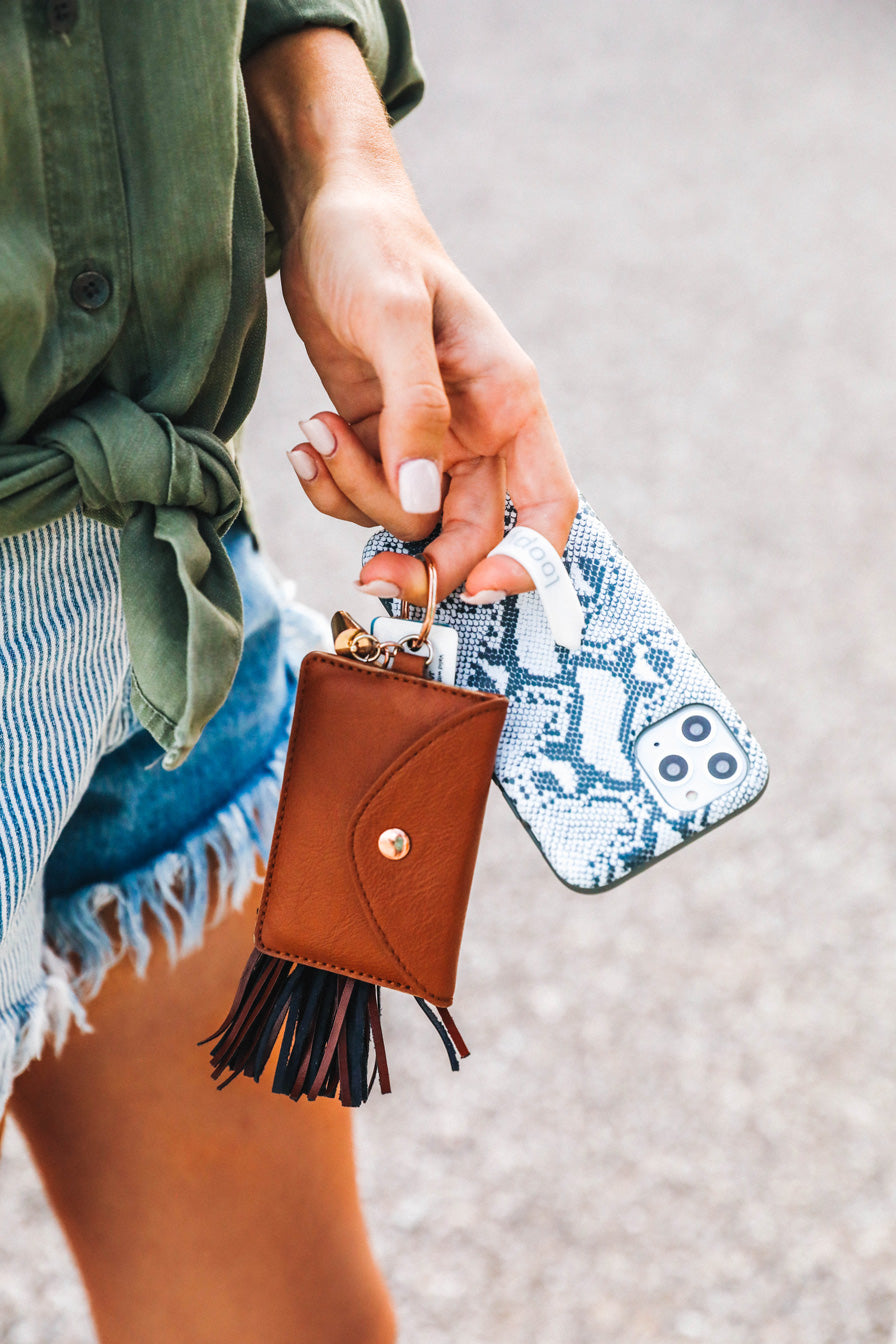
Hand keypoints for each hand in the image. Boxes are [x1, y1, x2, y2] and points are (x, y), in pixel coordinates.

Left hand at [245, 29, 577, 605]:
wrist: (324, 214)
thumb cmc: (372, 245)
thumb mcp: (393, 315)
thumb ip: (414, 410)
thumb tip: (421, 503)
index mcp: (509, 402)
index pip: (549, 508)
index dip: (527, 564)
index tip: (476, 591)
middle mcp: (480, 433)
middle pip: (468, 537)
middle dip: (420, 564)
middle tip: (367, 574)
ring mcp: (429, 443)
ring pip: (407, 522)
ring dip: (354, 497)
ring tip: (315, 431)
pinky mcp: (383, 443)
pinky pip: (365, 499)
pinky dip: (331, 486)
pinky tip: (306, 440)